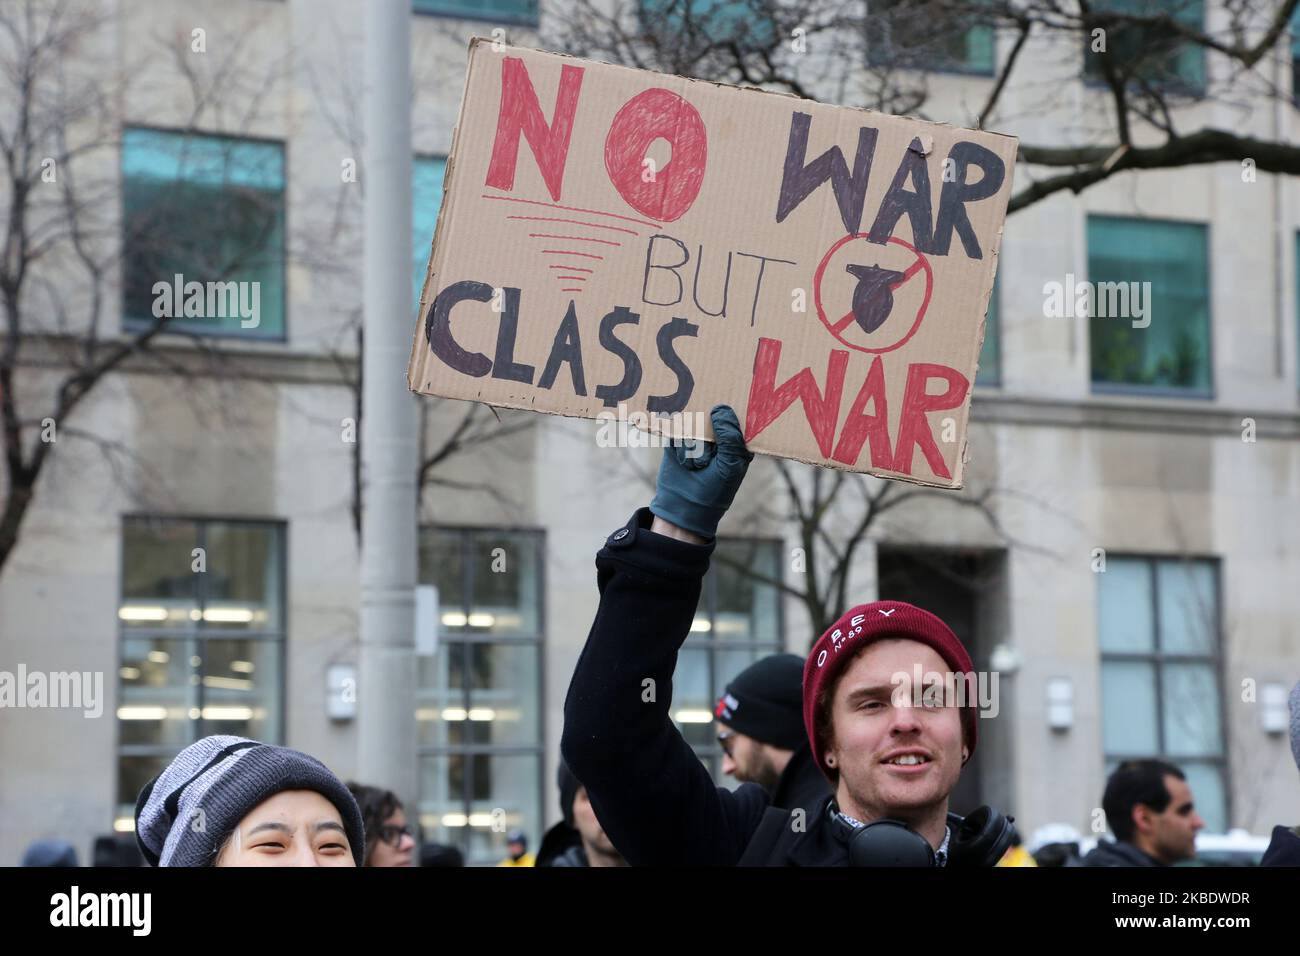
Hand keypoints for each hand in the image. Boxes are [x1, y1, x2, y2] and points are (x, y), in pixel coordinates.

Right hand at [649, 405, 752, 540]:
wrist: (683, 509)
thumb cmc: (714, 491)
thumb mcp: (730, 466)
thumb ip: (730, 438)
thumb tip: (721, 409)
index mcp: (736, 441)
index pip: (736, 416)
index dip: (730, 412)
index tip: (724, 410)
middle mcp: (716, 436)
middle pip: (711, 416)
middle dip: (707, 435)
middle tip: (708, 456)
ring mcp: (696, 437)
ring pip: (693, 425)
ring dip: (693, 447)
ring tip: (696, 467)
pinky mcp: (677, 441)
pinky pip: (677, 432)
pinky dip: (681, 449)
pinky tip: (685, 464)